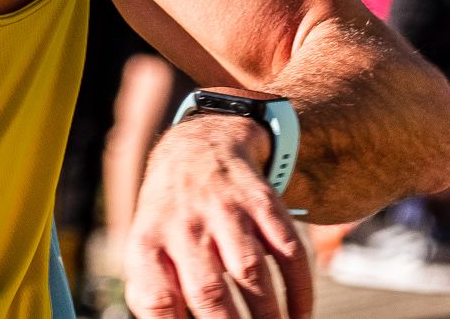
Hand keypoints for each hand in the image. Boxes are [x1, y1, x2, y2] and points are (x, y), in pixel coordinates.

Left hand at [123, 116, 312, 318]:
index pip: (156, 298)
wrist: (197, 148)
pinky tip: (300, 314)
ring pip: (249, 271)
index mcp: (148, 243)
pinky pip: (287, 249)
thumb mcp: (148, 248)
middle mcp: (183, 225)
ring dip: (268, 315)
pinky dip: (299, 288)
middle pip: (208, 290)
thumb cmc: (171, 219)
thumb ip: (156, 294)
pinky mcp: (261, 201)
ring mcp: (223, 210)